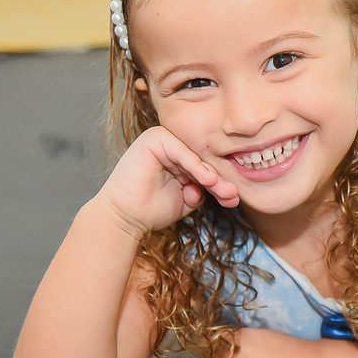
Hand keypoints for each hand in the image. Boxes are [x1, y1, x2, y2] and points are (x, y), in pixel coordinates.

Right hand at [96, 126, 238, 239]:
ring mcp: (161, 139)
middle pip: (202, 161)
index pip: (204, 167)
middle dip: (219, 181)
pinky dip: (197, 167)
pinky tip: (209, 181)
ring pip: (195, 157)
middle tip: (233, 197)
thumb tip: (222, 187)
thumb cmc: (150, 210)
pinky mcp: (154, 139)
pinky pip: (182, 152)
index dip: (219, 184)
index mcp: (176, 157)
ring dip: (211, 176)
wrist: (124, 219)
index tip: (233, 199)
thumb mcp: (185, 200)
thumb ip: (202, 190)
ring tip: (225, 192)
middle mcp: (170, 145)